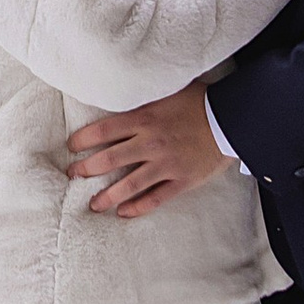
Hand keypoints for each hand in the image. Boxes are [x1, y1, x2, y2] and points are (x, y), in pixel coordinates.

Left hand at [67, 84, 221, 217]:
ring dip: (108, 196)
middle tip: (73, 175)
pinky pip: (156, 198)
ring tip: (93, 204)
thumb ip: (143, 96)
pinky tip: (124, 213)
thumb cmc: (199, 101)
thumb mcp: (167, 90)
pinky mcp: (182, 180)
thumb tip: (118, 90)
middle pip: (110, 159)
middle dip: (87, 169)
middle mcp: (151, 142)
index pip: (104, 130)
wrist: (232, 118)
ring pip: (130, 184)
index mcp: (145, 118)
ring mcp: (167, 164)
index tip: (72, 146)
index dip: (83, 140)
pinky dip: (138, 207)